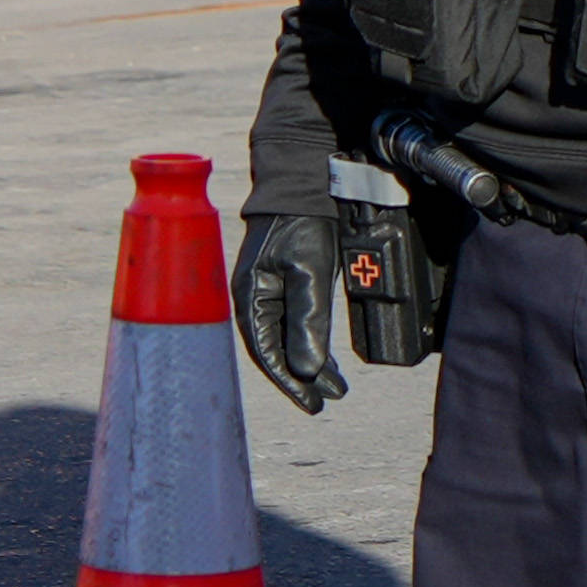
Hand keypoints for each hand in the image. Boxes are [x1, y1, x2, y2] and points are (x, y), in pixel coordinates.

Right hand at [232, 206, 355, 415]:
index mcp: (251, 297)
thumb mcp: (309, 274)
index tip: (313, 403)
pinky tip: (326, 359)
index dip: (290, 382)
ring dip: (310, 364)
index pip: (266, 353)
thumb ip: (307, 322)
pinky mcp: (285, 283)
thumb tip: (305, 370)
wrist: (307, 183)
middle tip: (326, 402)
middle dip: (302, 378)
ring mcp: (269, 290)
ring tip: (335, 388)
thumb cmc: (303, 223)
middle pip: (276, 350)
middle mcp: (255, 297)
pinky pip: (295, 323)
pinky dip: (311, 343)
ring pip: (288, 339)